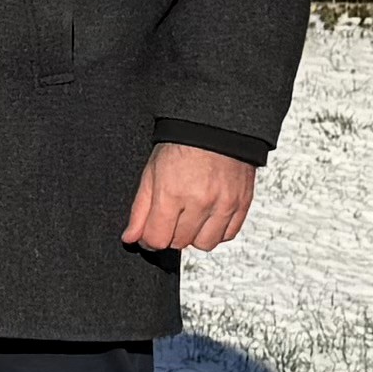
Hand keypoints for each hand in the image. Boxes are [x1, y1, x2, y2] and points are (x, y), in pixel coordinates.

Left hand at [121, 141, 259, 253]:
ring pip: (204, 244)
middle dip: (170, 234)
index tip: (149, 233)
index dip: (149, 240)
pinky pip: (228, 235)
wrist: (215, 128)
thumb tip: (131, 238)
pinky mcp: (242, 204)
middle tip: (170, 217)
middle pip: (180, 242)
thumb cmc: (181, 146)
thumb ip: (140, 210)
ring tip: (189, 217)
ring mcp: (223, 204)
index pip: (158, 239)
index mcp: (172, 193)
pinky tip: (208, 217)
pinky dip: (216, 231)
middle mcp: (199, 201)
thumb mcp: (151, 174)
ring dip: (194, 236)